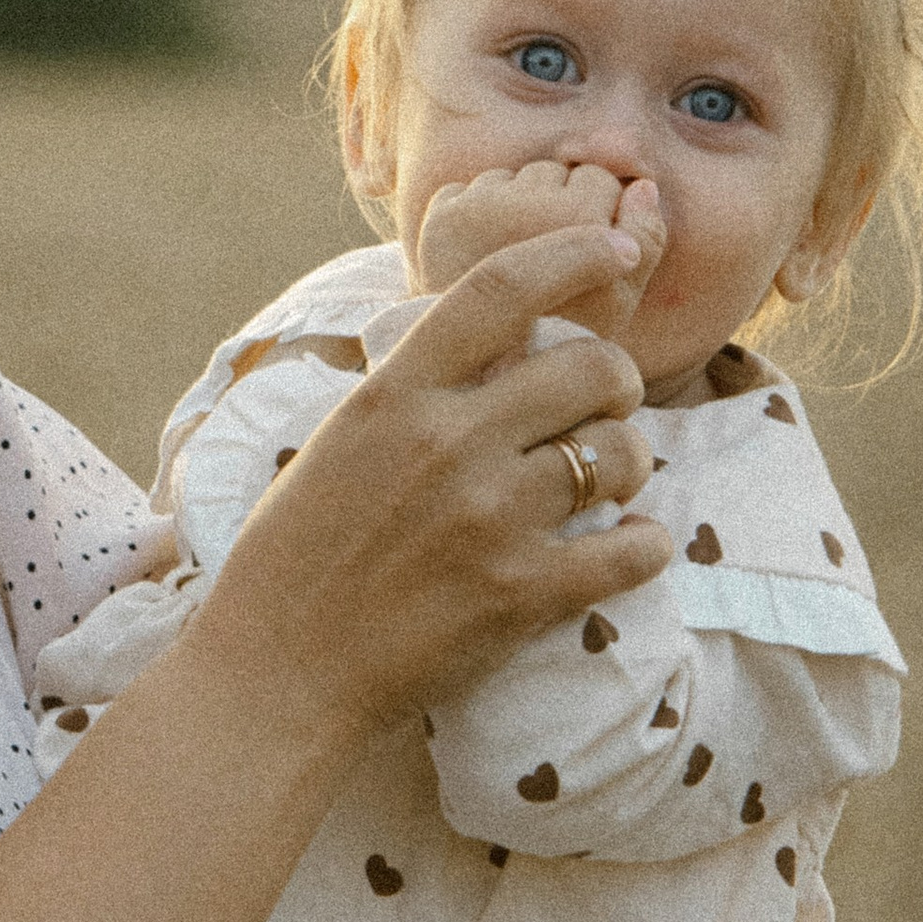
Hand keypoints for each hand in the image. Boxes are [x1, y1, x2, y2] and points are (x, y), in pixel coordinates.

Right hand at [196, 219, 666, 749]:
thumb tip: (494, 347)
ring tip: (608, 483)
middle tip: (605, 408)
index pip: (501, 289)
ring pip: (621, 453)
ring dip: (629, 463)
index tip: (615, 247)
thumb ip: (413, 392)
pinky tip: (627, 547)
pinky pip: (633, 548)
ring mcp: (489, 519)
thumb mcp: (338, 443)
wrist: (278, 674)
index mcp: (394, 395)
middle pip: (591, 368)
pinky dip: (644, 545)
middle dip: (616, 383)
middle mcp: (447, 444)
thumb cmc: (295, 559)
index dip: (572, 253)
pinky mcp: (521, 594)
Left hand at [415, 161, 664, 339]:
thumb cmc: (560, 340)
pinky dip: (471, 215)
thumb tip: (644, 186)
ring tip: (514, 263)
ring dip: (514, 207)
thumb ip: (648, 240)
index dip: (599, 220)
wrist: (478, 380)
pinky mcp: (439, 219)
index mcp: (580, 224)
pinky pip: (465, 189)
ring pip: (510, 178)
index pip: (599, 179)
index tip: (584, 262)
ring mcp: (476, 212)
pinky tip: (477, 261)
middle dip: (556, 207)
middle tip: (548, 265)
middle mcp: (527, 207)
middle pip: (554, 173)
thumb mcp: (622, 302)